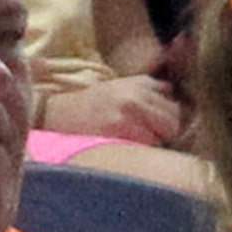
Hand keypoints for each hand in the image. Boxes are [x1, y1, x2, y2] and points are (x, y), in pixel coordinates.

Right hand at [38, 74, 184, 146]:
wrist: (53, 113)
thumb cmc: (89, 105)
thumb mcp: (121, 88)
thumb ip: (151, 91)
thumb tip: (178, 101)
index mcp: (141, 83)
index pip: (176, 105)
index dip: (170, 121)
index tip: (159, 129)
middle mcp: (137, 94)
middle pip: (173, 120)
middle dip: (165, 133)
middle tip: (148, 139)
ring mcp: (128, 110)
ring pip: (162, 133)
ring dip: (153, 142)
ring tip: (133, 141)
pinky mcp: (118, 127)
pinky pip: (146, 143)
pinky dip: (139, 148)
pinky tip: (123, 145)